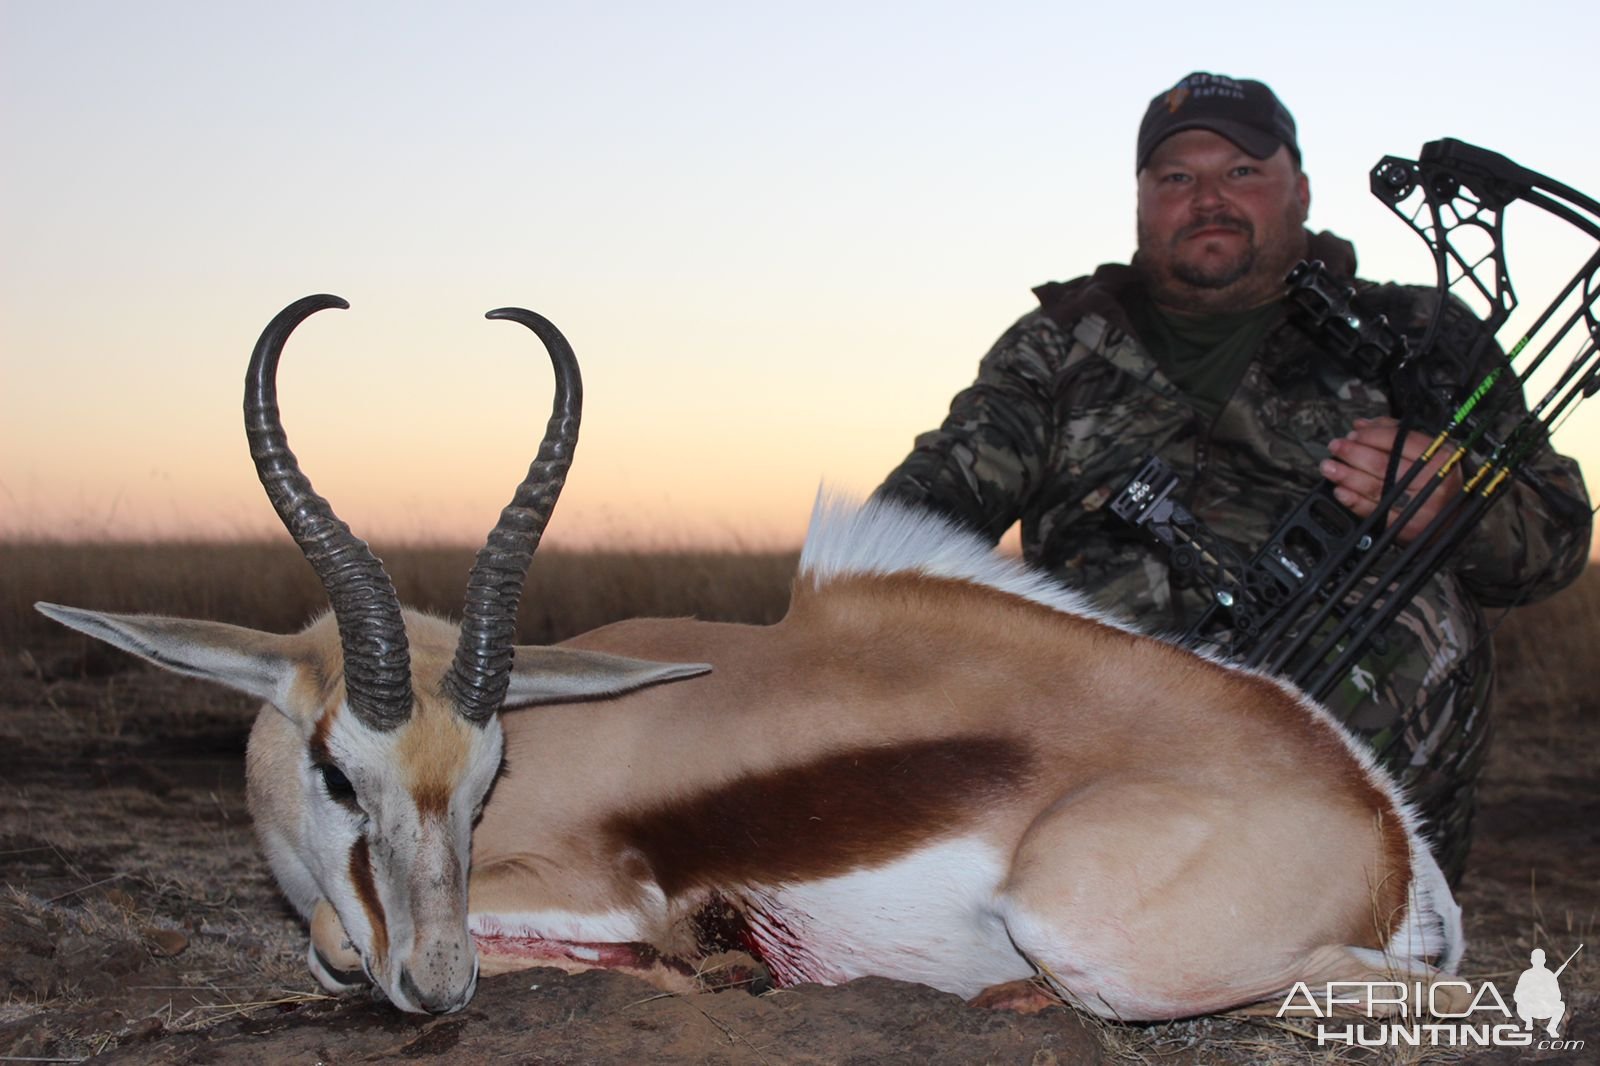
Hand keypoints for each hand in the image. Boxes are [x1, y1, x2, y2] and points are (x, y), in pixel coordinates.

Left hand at [1321, 416, 1462, 544]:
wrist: (1453, 516)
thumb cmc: (1436, 477)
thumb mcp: (1428, 450)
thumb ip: (1395, 434)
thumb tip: (1362, 425)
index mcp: (1439, 457)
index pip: (1399, 441)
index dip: (1371, 436)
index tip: (1353, 433)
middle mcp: (1431, 481)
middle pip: (1384, 464)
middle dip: (1353, 453)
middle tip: (1336, 447)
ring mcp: (1420, 506)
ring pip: (1375, 487)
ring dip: (1346, 476)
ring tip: (1329, 467)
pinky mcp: (1406, 527)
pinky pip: (1374, 511)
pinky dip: (1354, 500)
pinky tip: (1340, 490)